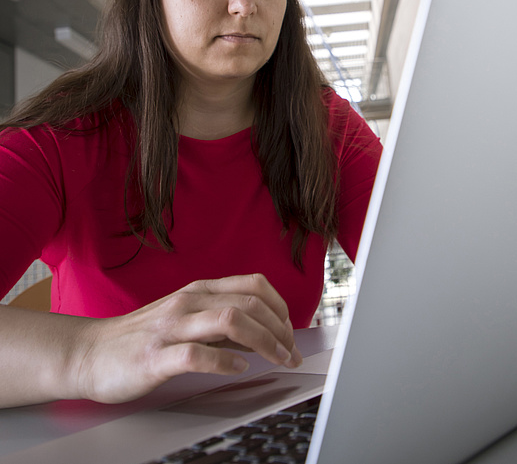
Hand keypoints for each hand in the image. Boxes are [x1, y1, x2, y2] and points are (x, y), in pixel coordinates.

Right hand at [72, 274, 302, 403]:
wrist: (88, 353)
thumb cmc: (143, 336)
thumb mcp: (187, 317)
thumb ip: (222, 320)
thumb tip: (265, 330)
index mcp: (199, 291)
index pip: (254, 285)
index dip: (280, 307)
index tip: (290, 331)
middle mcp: (188, 303)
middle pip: (250, 303)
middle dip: (280, 330)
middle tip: (291, 352)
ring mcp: (171, 328)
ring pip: (231, 320)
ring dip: (264, 342)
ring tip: (277, 359)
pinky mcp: (155, 357)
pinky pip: (198, 354)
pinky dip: (225, 361)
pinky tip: (238, 369)